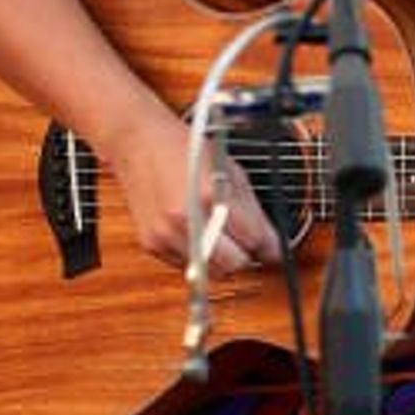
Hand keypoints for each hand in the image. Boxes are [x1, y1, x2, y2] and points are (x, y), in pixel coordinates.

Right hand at [99, 108, 285, 274]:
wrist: (140, 143)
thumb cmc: (186, 150)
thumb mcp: (231, 170)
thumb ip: (252, 209)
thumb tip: (270, 240)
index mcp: (211, 195)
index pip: (252, 239)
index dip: (269, 245)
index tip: (275, 248)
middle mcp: (186, 218)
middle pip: (232, 263)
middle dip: (247, 256)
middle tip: (251, 245)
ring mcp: (165, 234)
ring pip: (209, 271)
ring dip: (222, 260)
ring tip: (225, 237)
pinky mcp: (151, 244)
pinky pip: (185, 266)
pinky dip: (198, 257)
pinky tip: (199, 234)